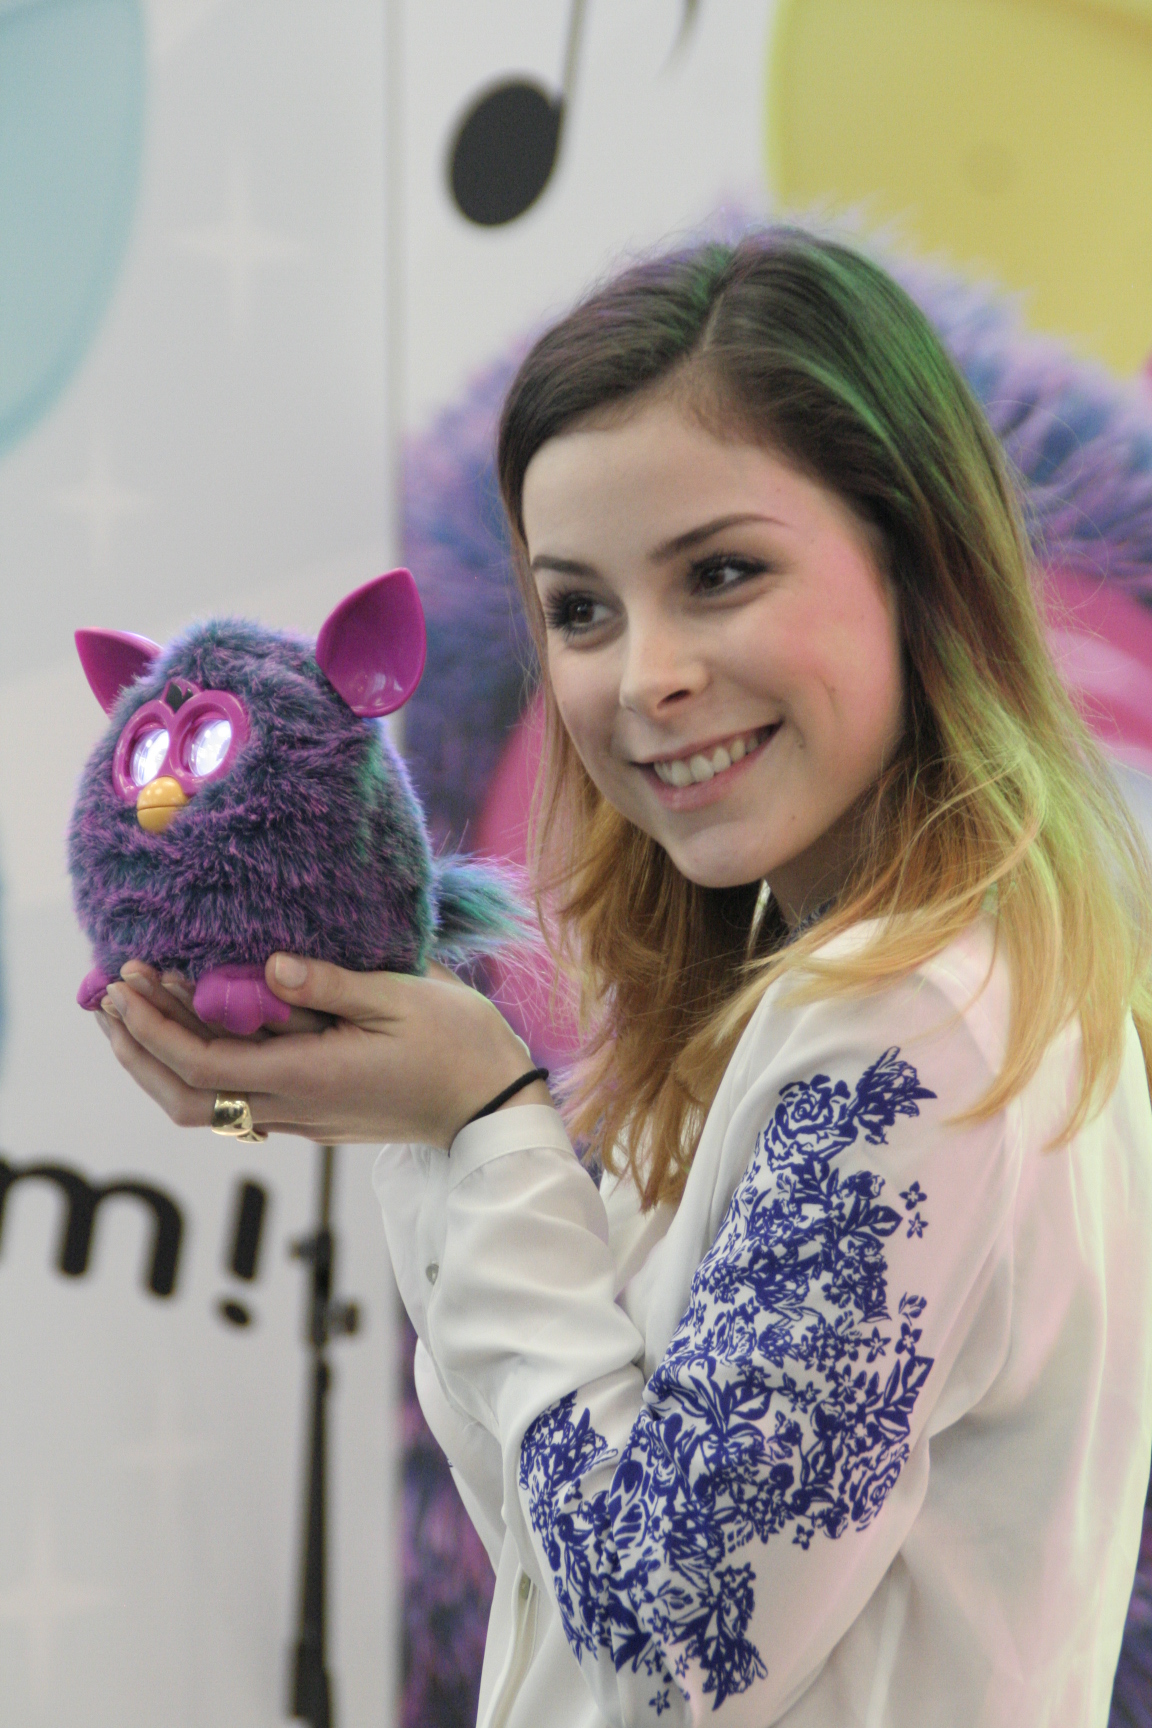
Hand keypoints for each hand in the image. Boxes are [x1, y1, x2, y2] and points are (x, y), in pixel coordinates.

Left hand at [97, 954, 549, 1147]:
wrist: (495, 1108)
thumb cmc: (459, 1046)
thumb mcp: (401, 999)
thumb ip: (329, 983)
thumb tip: (268, 965)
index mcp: (311, 1078)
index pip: (203, 1066)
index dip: (153, 1028)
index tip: (124, 984)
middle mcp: (295, 1109)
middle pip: (185, 1098)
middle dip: (137, 1050)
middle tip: (109, 995)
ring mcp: (303, 1120)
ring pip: (206, 1106)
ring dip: (163, 1060)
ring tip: (139, 1007)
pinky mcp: (314, 1117)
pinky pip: (236, 1098)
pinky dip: (199, 1064)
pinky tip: (198, 1025)